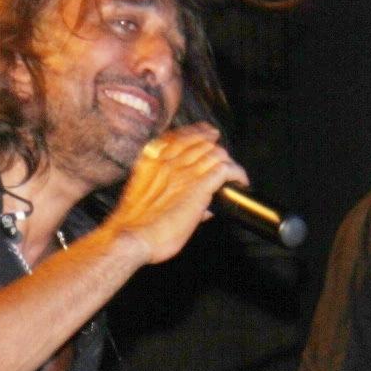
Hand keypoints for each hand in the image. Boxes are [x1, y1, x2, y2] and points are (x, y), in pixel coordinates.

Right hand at [105, 125, 247, 264]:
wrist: (130, 236)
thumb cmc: (133, 224)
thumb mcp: (142, 195)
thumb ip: (163, 190)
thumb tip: (187, 199)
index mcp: (152, 159)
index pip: (181, 136)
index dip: (199, 134)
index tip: (208, 137)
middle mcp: (169, 160)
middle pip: (202, 142)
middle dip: (215, 150)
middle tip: (223, 163)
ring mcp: (185, 171)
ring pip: (216, 153)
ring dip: (228, 163)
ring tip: (233, 175)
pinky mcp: (199, 186)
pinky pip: (226, 169)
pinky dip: (237, 173)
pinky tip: (241, 182)